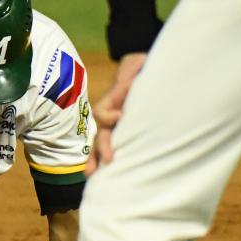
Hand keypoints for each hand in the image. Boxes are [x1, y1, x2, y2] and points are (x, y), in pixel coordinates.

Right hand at [90, 52, 147, 168]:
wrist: (147, 68)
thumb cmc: (142, 66)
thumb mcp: (137, 65)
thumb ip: (133, 71)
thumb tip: (130, 83)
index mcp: (114, 100)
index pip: (103, 111)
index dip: (108, 116)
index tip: (121, 116)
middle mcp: (112, 114)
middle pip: (101, 132)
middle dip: (102, 147)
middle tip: (109, 160)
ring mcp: (117, 123)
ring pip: (103, 142)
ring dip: (97, 158)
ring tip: (92, 175)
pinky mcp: (128, 131)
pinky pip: (116, 145)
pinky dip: (108, 160)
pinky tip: (106, 175)